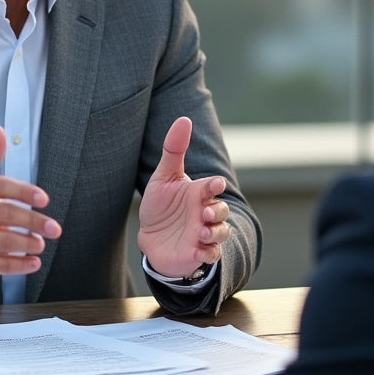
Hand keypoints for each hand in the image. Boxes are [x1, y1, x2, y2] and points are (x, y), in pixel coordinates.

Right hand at [0, 125, 61, 288]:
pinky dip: (21, 265)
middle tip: (54, 227)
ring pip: (4, 241)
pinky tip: (34, 262)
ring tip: (42, 243)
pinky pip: (1, 265)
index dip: (24, 191)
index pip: (0, 186)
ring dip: (28, 243)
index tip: (44, 198)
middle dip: (33, 220)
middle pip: (4, 214)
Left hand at [137, 117, 230, 278]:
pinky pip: (211, 255)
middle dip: (217, 211)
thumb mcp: (164, 178)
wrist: (151, 238)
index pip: (212, 186)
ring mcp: (203, 233)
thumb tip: (184, 119)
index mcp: (198, 193)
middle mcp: (204, 212)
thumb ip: (174, 150)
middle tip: (204, 213)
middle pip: (222, 210)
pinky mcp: (198, 252)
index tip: (214, 183)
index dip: (214, 185)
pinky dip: (208, 253)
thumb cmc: (161, 206)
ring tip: (200, 232)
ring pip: (221, 232)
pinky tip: (198, 250)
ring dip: (215, 232)